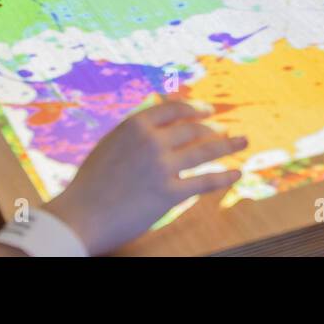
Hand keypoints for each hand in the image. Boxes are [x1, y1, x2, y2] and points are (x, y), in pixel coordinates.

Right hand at [43, 100, 245, 255]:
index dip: (195, 107)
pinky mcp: (169, 193)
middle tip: (226, 129)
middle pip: (193, 128)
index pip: (174, 108)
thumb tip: (155, 125)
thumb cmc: (90, 184)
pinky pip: (205, 181)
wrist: (80, 215)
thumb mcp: (110, 145)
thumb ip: (134, 134)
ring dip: (228, 145)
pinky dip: (225, 176)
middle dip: (214, 127)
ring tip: (243, 142)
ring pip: (204, 150)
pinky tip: (237, 173)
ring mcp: (162, 166)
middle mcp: (151, 140)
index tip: (208, 110)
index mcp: (135, 124)